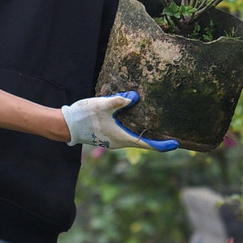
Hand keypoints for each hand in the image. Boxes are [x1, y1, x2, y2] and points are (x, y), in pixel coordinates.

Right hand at [62, 91, 178, 151]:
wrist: (66, 124)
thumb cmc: (83, 116)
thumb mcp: (102, 105)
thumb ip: (118, 101)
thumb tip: (135, 97)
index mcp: (121, 137)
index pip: (147, 144)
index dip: (163, 145)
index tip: (176, 143)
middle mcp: (120, 141)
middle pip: (144, 141)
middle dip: (158, 138)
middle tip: (173, 133)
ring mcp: (114, 139)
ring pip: (135, 136)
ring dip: (146, 131)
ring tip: (160, 123)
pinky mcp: (109, 135)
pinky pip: (127, 132)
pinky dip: (136, 127)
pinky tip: (138, 117)